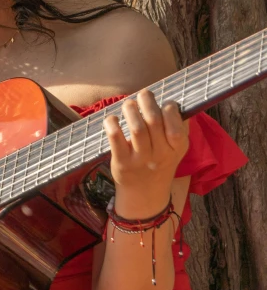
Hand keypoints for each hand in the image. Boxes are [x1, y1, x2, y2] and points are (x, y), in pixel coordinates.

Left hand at [103, 90, 188, 217]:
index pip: (176, 124)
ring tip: (128, 105)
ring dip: (130, 110)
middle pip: (154, 121)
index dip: (168, 108)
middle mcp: (160, 154)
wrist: (144, 195)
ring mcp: (141, 159)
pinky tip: (112, 119)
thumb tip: (174, 103)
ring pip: (137, 128)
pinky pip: (116, 138)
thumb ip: (177, 128)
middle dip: (146, 101)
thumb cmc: (159, 163)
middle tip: (142, 95)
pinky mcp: (122, 163)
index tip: (162, 104)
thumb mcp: (175, 149)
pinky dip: (112, 124)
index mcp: (177, 148)